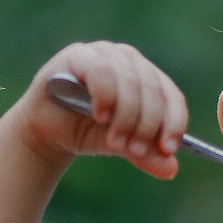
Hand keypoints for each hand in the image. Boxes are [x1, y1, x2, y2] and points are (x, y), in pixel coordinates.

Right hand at [12, 42, 187, 179]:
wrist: (48, 132)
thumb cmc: (89, 132)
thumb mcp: (122, 145)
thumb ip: (145, 154)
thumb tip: (171, 169)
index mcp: (148, 77)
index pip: (171, 95)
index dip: (174, 122)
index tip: (168, 149)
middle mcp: (129, 60)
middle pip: (152, 88)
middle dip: (147, 124)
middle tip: (136, 150)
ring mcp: (103, 53)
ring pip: (129, 79)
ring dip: (126, 115)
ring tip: (115, 142)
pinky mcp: (77, 55)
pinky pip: (100, 71)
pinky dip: (105, 96)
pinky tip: (100, 117)